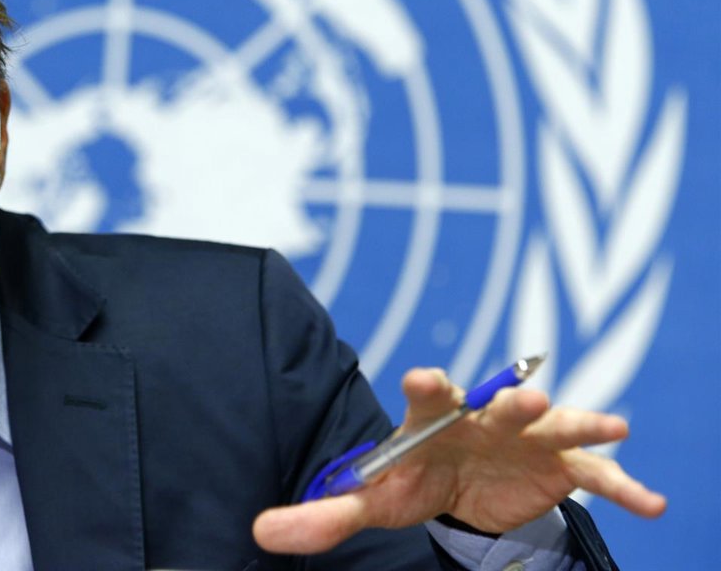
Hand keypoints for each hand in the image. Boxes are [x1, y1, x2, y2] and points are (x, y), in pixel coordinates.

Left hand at [252, 367, 665, 554]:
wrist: (462, 483)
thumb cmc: (414, 479)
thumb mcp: (374, 499)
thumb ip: (323, 515)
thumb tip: (258, 533)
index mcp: (434, 417)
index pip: (428, 395)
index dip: (428, 386)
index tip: (425, 378)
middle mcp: (484, 415)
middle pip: (498, 402)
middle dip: (511, 400)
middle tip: (524, 400)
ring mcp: (528, 435)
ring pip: (555, 423)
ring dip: (576, 421)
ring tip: (606, 423)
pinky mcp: (562, 462)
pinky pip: (597, 473)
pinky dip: (624, 485)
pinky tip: (653, 505)